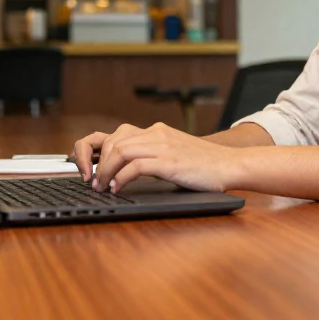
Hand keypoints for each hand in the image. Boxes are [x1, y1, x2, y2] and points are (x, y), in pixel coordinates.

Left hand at [70, 123, 241, 193]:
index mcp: (156, 131)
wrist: (231, 164)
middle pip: (112, 141)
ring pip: (119, 151)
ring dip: (104, 171)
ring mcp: (163, 146)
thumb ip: (151, 155)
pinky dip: (120, 178)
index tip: (88, 168)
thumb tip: (122, 171)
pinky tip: (117, 188)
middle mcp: (156, 134)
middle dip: (96, 163)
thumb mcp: (173, 153)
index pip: (114, 134)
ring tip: (102, 186)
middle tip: (93, 182)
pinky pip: (135, 166)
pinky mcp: (169, 162)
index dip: (94, 150)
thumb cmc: (204, 165)